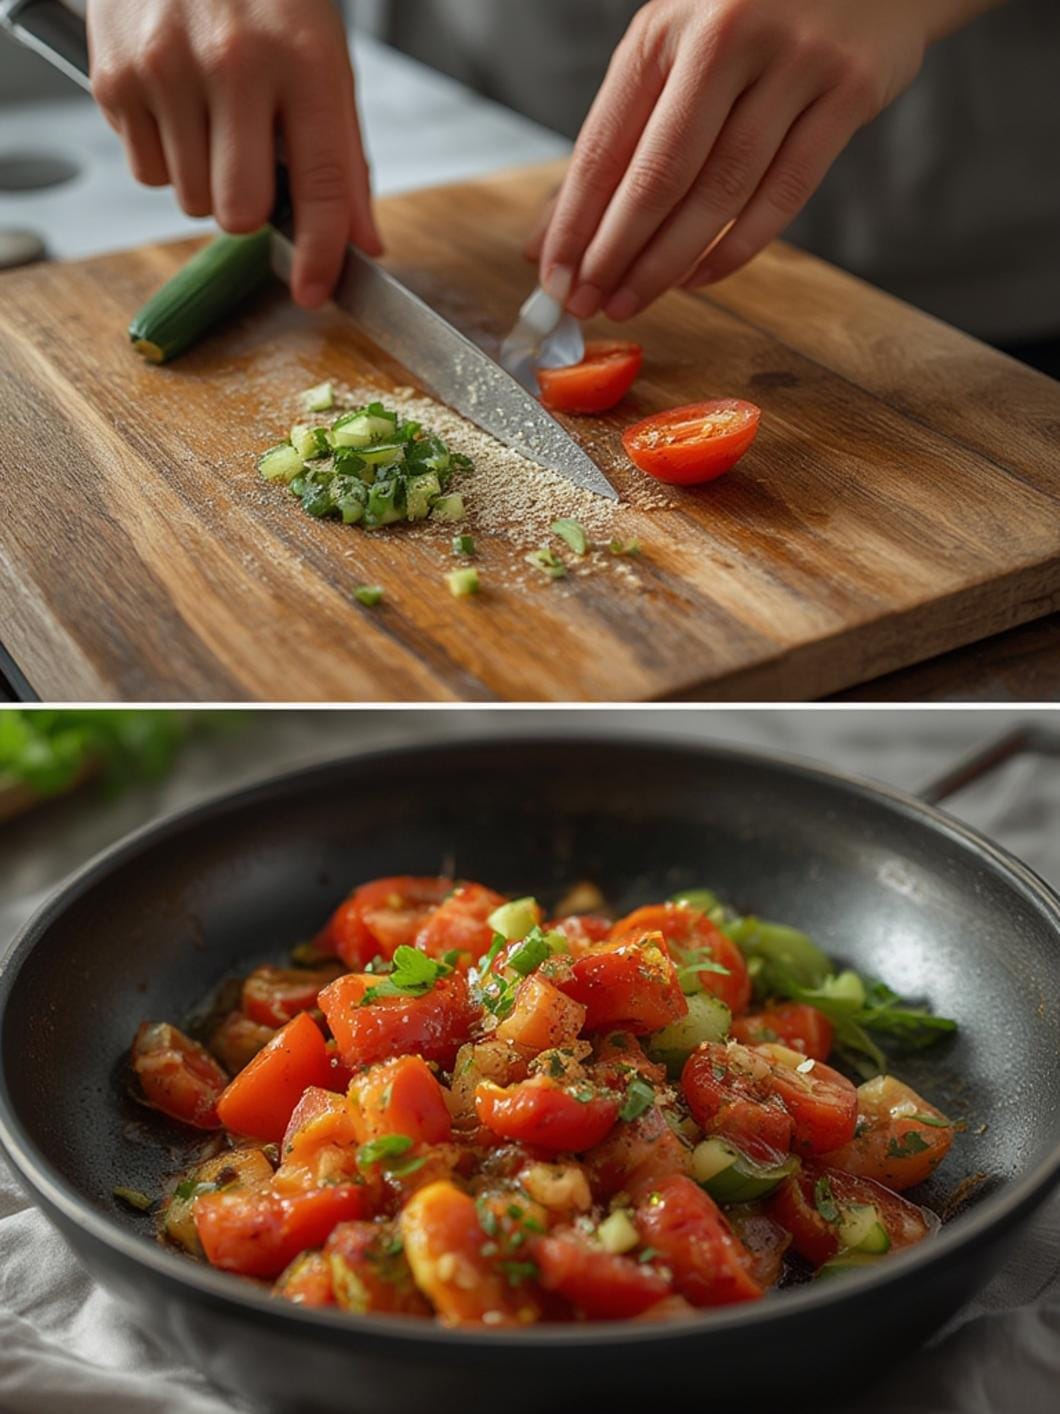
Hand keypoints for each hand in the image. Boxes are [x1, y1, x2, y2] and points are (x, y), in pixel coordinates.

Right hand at [87, 0, 381, 306]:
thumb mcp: (323, 60)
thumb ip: (344, 160)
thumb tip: (362, 244)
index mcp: (303, 60)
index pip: (320, 187)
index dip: (320, 255)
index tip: (315, 292)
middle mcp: (234, 63)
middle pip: (240, 214)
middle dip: (249, 213)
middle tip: (251, 168)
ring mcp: (166, 68)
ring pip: (189, 200)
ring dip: (205, 182)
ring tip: (211, 120)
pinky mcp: (115, 76)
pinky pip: (145, 171)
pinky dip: (164, 155)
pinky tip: (176, 104)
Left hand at [532, 0, 977, 319]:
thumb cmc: (751, 16)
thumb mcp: (672, 53)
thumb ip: (618, 139)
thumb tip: (550, 236)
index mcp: (665, 27)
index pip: (604, 145)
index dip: (574, 223)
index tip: (553, 278)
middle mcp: (726, 35)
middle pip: (659, 175)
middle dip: (616, 254)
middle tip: (588, 303)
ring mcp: (794, 62)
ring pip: (721, 193)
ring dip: (669, 263)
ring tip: (634, 300)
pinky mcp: (848, 92)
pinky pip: (784, 195)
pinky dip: (736, 248)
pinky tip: (699, 276)